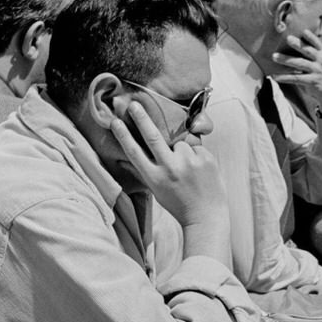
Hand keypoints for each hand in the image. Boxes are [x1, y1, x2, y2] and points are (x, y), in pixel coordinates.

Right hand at [110, 102, 225, 228]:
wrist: (206, 217)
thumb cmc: (178, 204)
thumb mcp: (156, 191)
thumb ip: (141, 173)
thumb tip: (121, 161)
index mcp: (154, 178)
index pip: (134, 153)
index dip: (123, 136)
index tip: (115, 121)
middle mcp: (170, 169)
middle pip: (153, 137)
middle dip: (142, 119)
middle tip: (134, 104)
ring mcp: (189, 163)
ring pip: (180, 144)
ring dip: (182, 152)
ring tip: (188, 170)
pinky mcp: (205, 159)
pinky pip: (197, 148)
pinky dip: (197, 156)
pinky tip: (200, 171)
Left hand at [270, 30, 321, 111]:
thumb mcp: (321, 61)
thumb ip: (312, 52)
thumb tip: (294, 41)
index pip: (317, 43)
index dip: (311, 37)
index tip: (303, 31)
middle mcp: (321, 60)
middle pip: (307, 51)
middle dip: (297, 44)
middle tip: (288, 38)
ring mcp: (317, 71)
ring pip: (300, 63)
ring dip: (286, 60)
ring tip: (274, 57)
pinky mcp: (312, 81)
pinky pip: (296, 78)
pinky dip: (284, 77)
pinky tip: (275, 76)